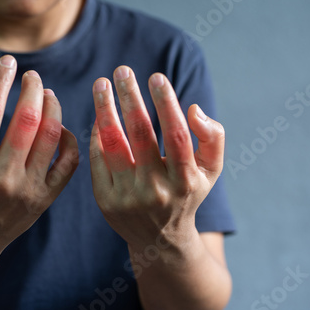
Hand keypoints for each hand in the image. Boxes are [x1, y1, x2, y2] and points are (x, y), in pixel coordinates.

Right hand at [0, 55, 78, 255]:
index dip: (0, 80)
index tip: (7, 61)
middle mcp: (1, 178)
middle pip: (26, 120)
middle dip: (32, 89)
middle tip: (32, 76)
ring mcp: (26, 189)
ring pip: (50, 137)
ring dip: (53, 108)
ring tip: (47, 94)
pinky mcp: (44, 199)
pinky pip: (67, 163)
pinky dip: (69, 140)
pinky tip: (59, 126)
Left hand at [89, 66, 224, 248]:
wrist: (159, 239)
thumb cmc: (187, 194)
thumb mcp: (211, 171)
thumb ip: (213, 137)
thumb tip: (192, 109)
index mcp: (186, 181)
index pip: (177, 135)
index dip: (166, 103)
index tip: (155, 76)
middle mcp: (157, 190)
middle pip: (140, 134)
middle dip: (129, 97)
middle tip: (121, 70)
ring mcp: (129, 197)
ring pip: (113, 144)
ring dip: (104, 109)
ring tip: (101, 85)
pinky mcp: (106, 200)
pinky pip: (98, 158)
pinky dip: (97, 133)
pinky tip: (99, 115)